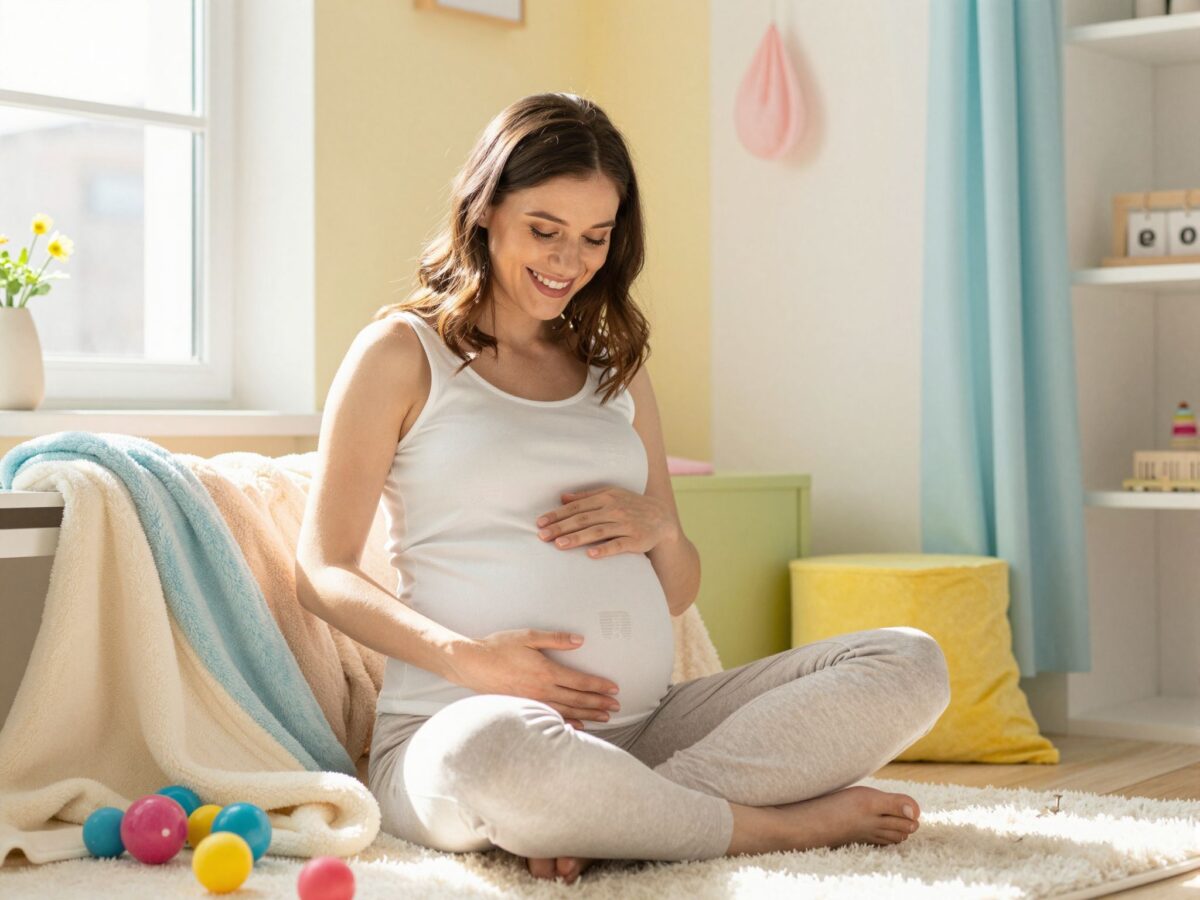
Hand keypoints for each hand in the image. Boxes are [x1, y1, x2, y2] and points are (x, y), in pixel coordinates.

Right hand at [446, 629, 620, 728]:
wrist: (472, 664)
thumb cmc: (499, 647)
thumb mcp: (528, 637)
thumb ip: (556, 639)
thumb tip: (579, 641)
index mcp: (546, 671)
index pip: (579, 681)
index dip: (599, 685)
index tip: (614, 689)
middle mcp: (542, 690)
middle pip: (577, 699)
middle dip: (599, 703)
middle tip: (616, 706)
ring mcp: (533, 701)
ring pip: (567, 711)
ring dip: (588, 714)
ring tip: (604, 717)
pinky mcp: (524, 707)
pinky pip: (550, 718)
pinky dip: (567, 723)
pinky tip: (577, 726)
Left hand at [535, 486, 679, 558]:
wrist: (662, 517)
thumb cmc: (631, 505)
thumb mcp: (611, 494)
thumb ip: (586, 497)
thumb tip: (562, 497)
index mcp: (606, 498)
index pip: (577, 507)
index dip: (558, 515)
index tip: (540, 522)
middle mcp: (615, 510)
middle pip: (583, 519)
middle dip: (561, 527)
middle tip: (542, 536)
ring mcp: (626, 525)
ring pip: (598, 531)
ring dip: (578, 538)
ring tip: (559, 545)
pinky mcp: (637, 540)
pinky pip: (619, 545)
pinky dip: (605, 549)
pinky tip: (591, 555)